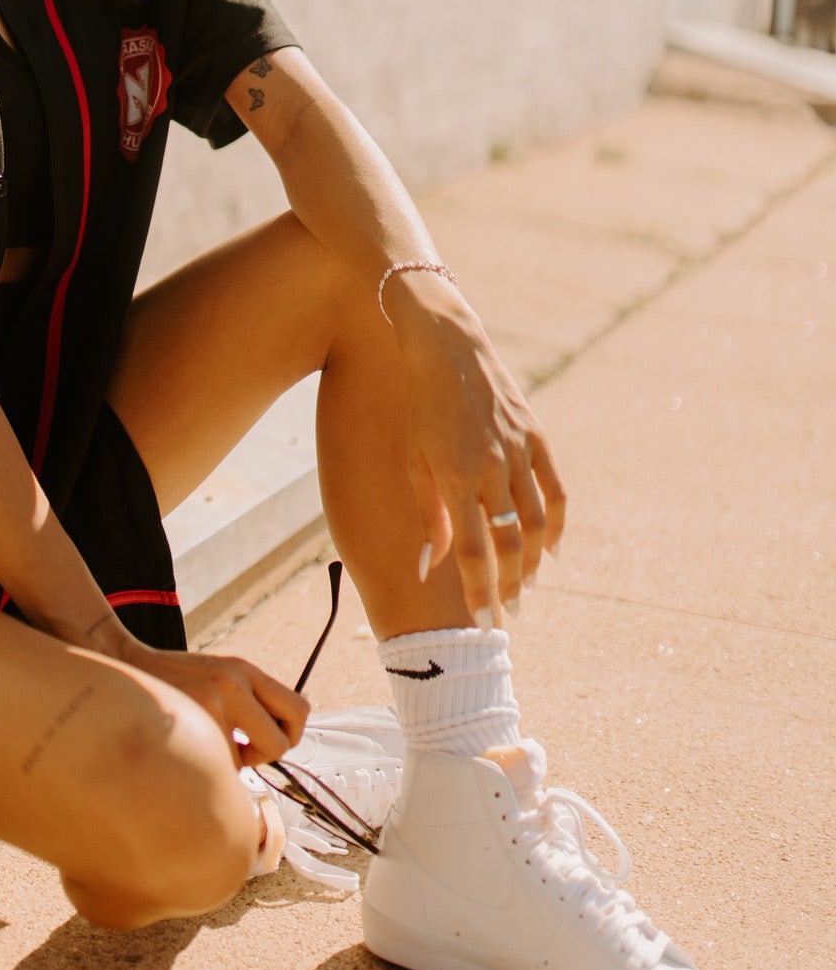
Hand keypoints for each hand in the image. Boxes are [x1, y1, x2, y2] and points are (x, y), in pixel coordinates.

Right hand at [112, 635, 307, 766]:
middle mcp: (232, 683)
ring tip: (206, 740)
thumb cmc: (176, 681)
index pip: (299, 708)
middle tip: (246, 750)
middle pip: (282, 743)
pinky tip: (189, 743)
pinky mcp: (188, 725)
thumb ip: (249, 700)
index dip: (291, 732)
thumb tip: (280, 741)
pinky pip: (217, 764)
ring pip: (246, 762)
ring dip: (231, 761)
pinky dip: (208, 762)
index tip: (270, 737)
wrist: (125, 667)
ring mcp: (209, 706)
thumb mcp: (219, 676)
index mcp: (244, 670)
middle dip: (267, 755)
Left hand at [387, 280, 565, 620]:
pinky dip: (557, 525)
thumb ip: (428, 516)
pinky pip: (555, 491)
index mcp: (455, 476)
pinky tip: (549, 549)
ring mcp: (519, 451)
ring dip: (531, 562)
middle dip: (508, 587)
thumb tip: (428, 568)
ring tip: (523, 586)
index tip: (481, 622)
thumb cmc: (420, 407)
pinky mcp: (537, 436)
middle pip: (508, 545)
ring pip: (535, 524)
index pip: (473, 552)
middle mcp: (492, 467)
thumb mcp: (413, 460)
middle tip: (506, 614)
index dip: (480, 592)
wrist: (447, 347)